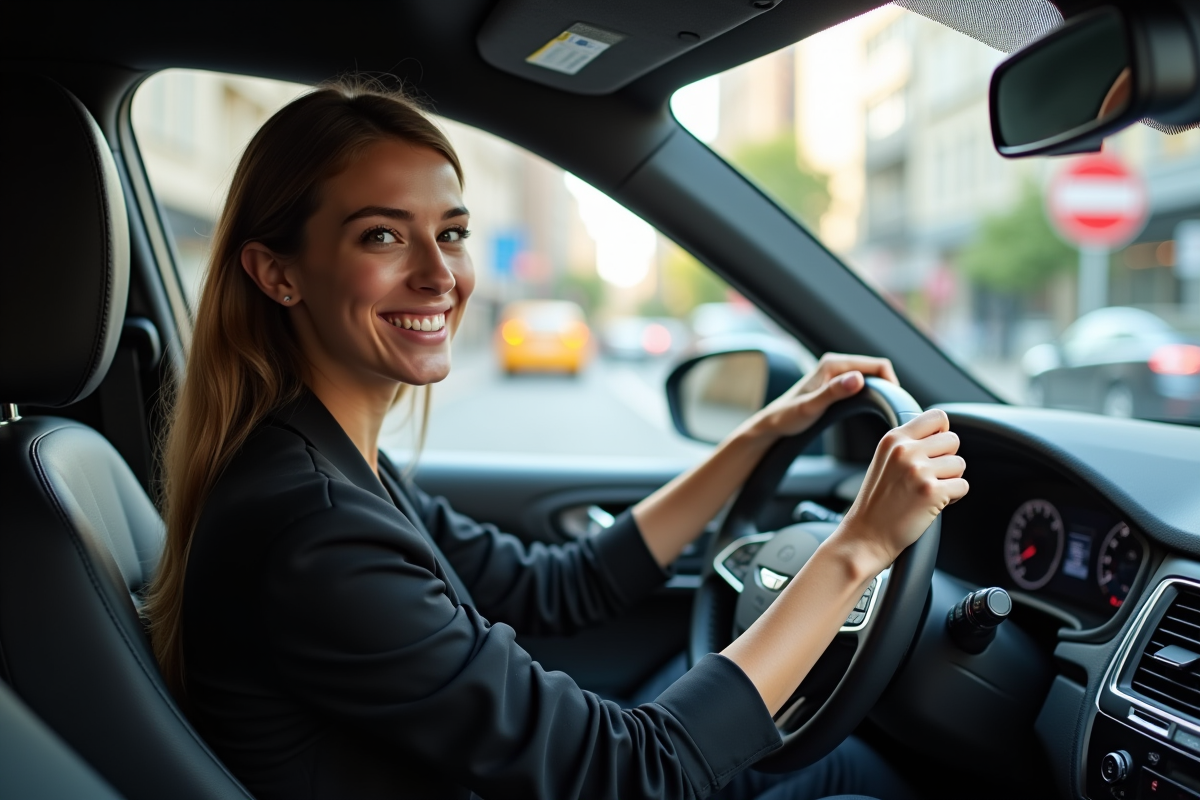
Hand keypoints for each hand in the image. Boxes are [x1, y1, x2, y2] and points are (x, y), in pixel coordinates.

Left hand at [745, 353, 897, 439]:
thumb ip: (833, 393)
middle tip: (894, 412)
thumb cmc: (786, 417)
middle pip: (878, 370)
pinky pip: (864, 384)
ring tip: (887, 412)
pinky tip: (873, 409)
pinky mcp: (837, 383)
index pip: (878, 365)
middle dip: (889, 387)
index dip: (892, 383)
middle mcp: (836, 363)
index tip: (895, 405)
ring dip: (882, 391)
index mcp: (833, 364)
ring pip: (872, 377)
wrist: (771, 423)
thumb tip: (859, 379)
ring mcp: (837, 373)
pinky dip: (873, 394)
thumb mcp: (810, 408)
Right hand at [834, 409, 968, 574]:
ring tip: (928, 491)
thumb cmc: (877, 502)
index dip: (941, 434)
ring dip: (950, 480)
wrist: (866, 535)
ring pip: (960, 465)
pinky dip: (953, 498)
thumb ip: (909, 443)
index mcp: (893, 439)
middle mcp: (905, 451)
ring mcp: (918, 471)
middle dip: (946, 459)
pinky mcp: (931, 492)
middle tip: (929, 477)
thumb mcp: (885, 461)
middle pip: (953, 440)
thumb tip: (943, 433)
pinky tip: (932, 504)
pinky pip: (963, 487)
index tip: (934, 450)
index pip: (937, 417)